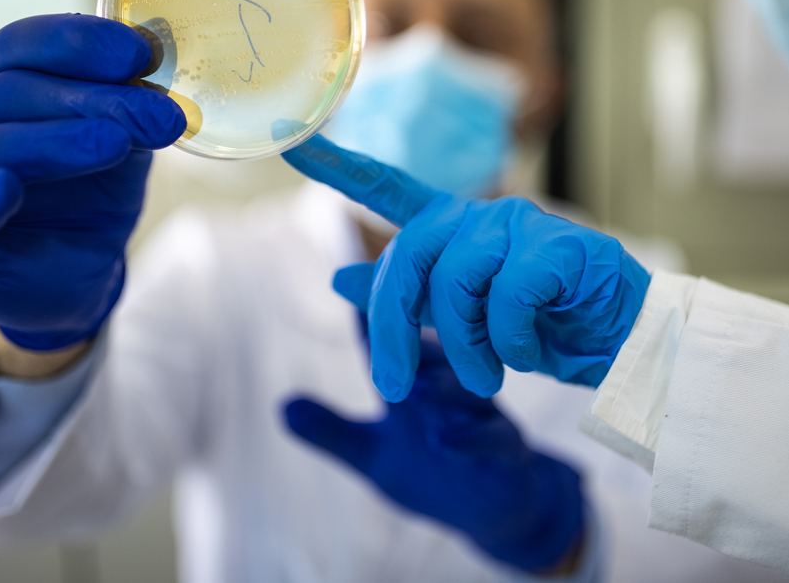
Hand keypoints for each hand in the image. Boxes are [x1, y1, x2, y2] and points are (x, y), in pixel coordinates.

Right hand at [0, 14, 185, 350]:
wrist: (71, 275)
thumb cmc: (86, 197)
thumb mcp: (121, 146)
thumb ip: (128, 109)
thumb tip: (159, 69)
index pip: (19, 44)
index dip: (79, 42)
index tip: (141, 55)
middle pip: (4, 93)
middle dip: (88, 100)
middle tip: (156, 115)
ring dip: (48, 143)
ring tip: (113, 145)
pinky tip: (6, 189)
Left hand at [282, 135, 651, 400]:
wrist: (627, 346)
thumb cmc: (546, 329)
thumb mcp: (465, 321)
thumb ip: (408, 296)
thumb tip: (340, 277)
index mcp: (455, 229)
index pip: (387, 187)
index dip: (337, 163)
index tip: (290, 137)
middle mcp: (482, 216)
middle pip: (408, 256)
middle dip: (392, 326)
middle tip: (394, 387)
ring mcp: (521, 225)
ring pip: (456, 281)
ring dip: (465, 347)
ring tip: (490, 377)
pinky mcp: (559, 247)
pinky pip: (507, 299)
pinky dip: (510, 343)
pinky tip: (531, 352)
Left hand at [284, 274, 583, 573]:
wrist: (492, 509)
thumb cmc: (428, 469)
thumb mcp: (370, 454)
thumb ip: (330, 431)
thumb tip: (280, 406)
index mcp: (416, 378)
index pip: (390, 340)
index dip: (371, 313)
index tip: (346, 280)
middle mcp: (450, 386)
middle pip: (433, 354)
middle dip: (412, 341)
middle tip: (391, 329)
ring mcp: (483, 415)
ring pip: (467, 390)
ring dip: (442, 387)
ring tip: (418, 388)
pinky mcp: (508, 449)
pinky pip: (494, 436)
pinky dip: (470, 436)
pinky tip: (443, 439)